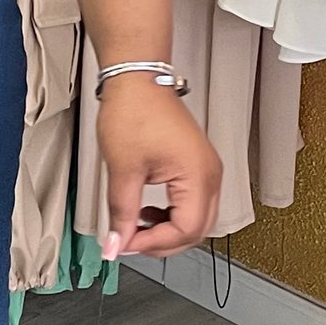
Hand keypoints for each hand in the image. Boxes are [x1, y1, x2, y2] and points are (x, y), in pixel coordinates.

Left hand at [96, 73, 221, 258]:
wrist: (137, 80)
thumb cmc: (134, 110)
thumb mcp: (123, 169)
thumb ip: (121, 212)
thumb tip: (116, 243)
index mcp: (198, 175)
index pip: (186, 229)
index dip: (154, 243)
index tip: (125, 243)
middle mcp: (209, 174)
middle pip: (197, 230)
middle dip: (163, 242)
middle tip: (130, 241)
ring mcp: (205, 169)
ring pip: (196, 219)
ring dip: (167, 230)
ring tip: (136, 225)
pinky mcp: (196, 166)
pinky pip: (191, 203)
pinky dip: (170, 215)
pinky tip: (147, 212)